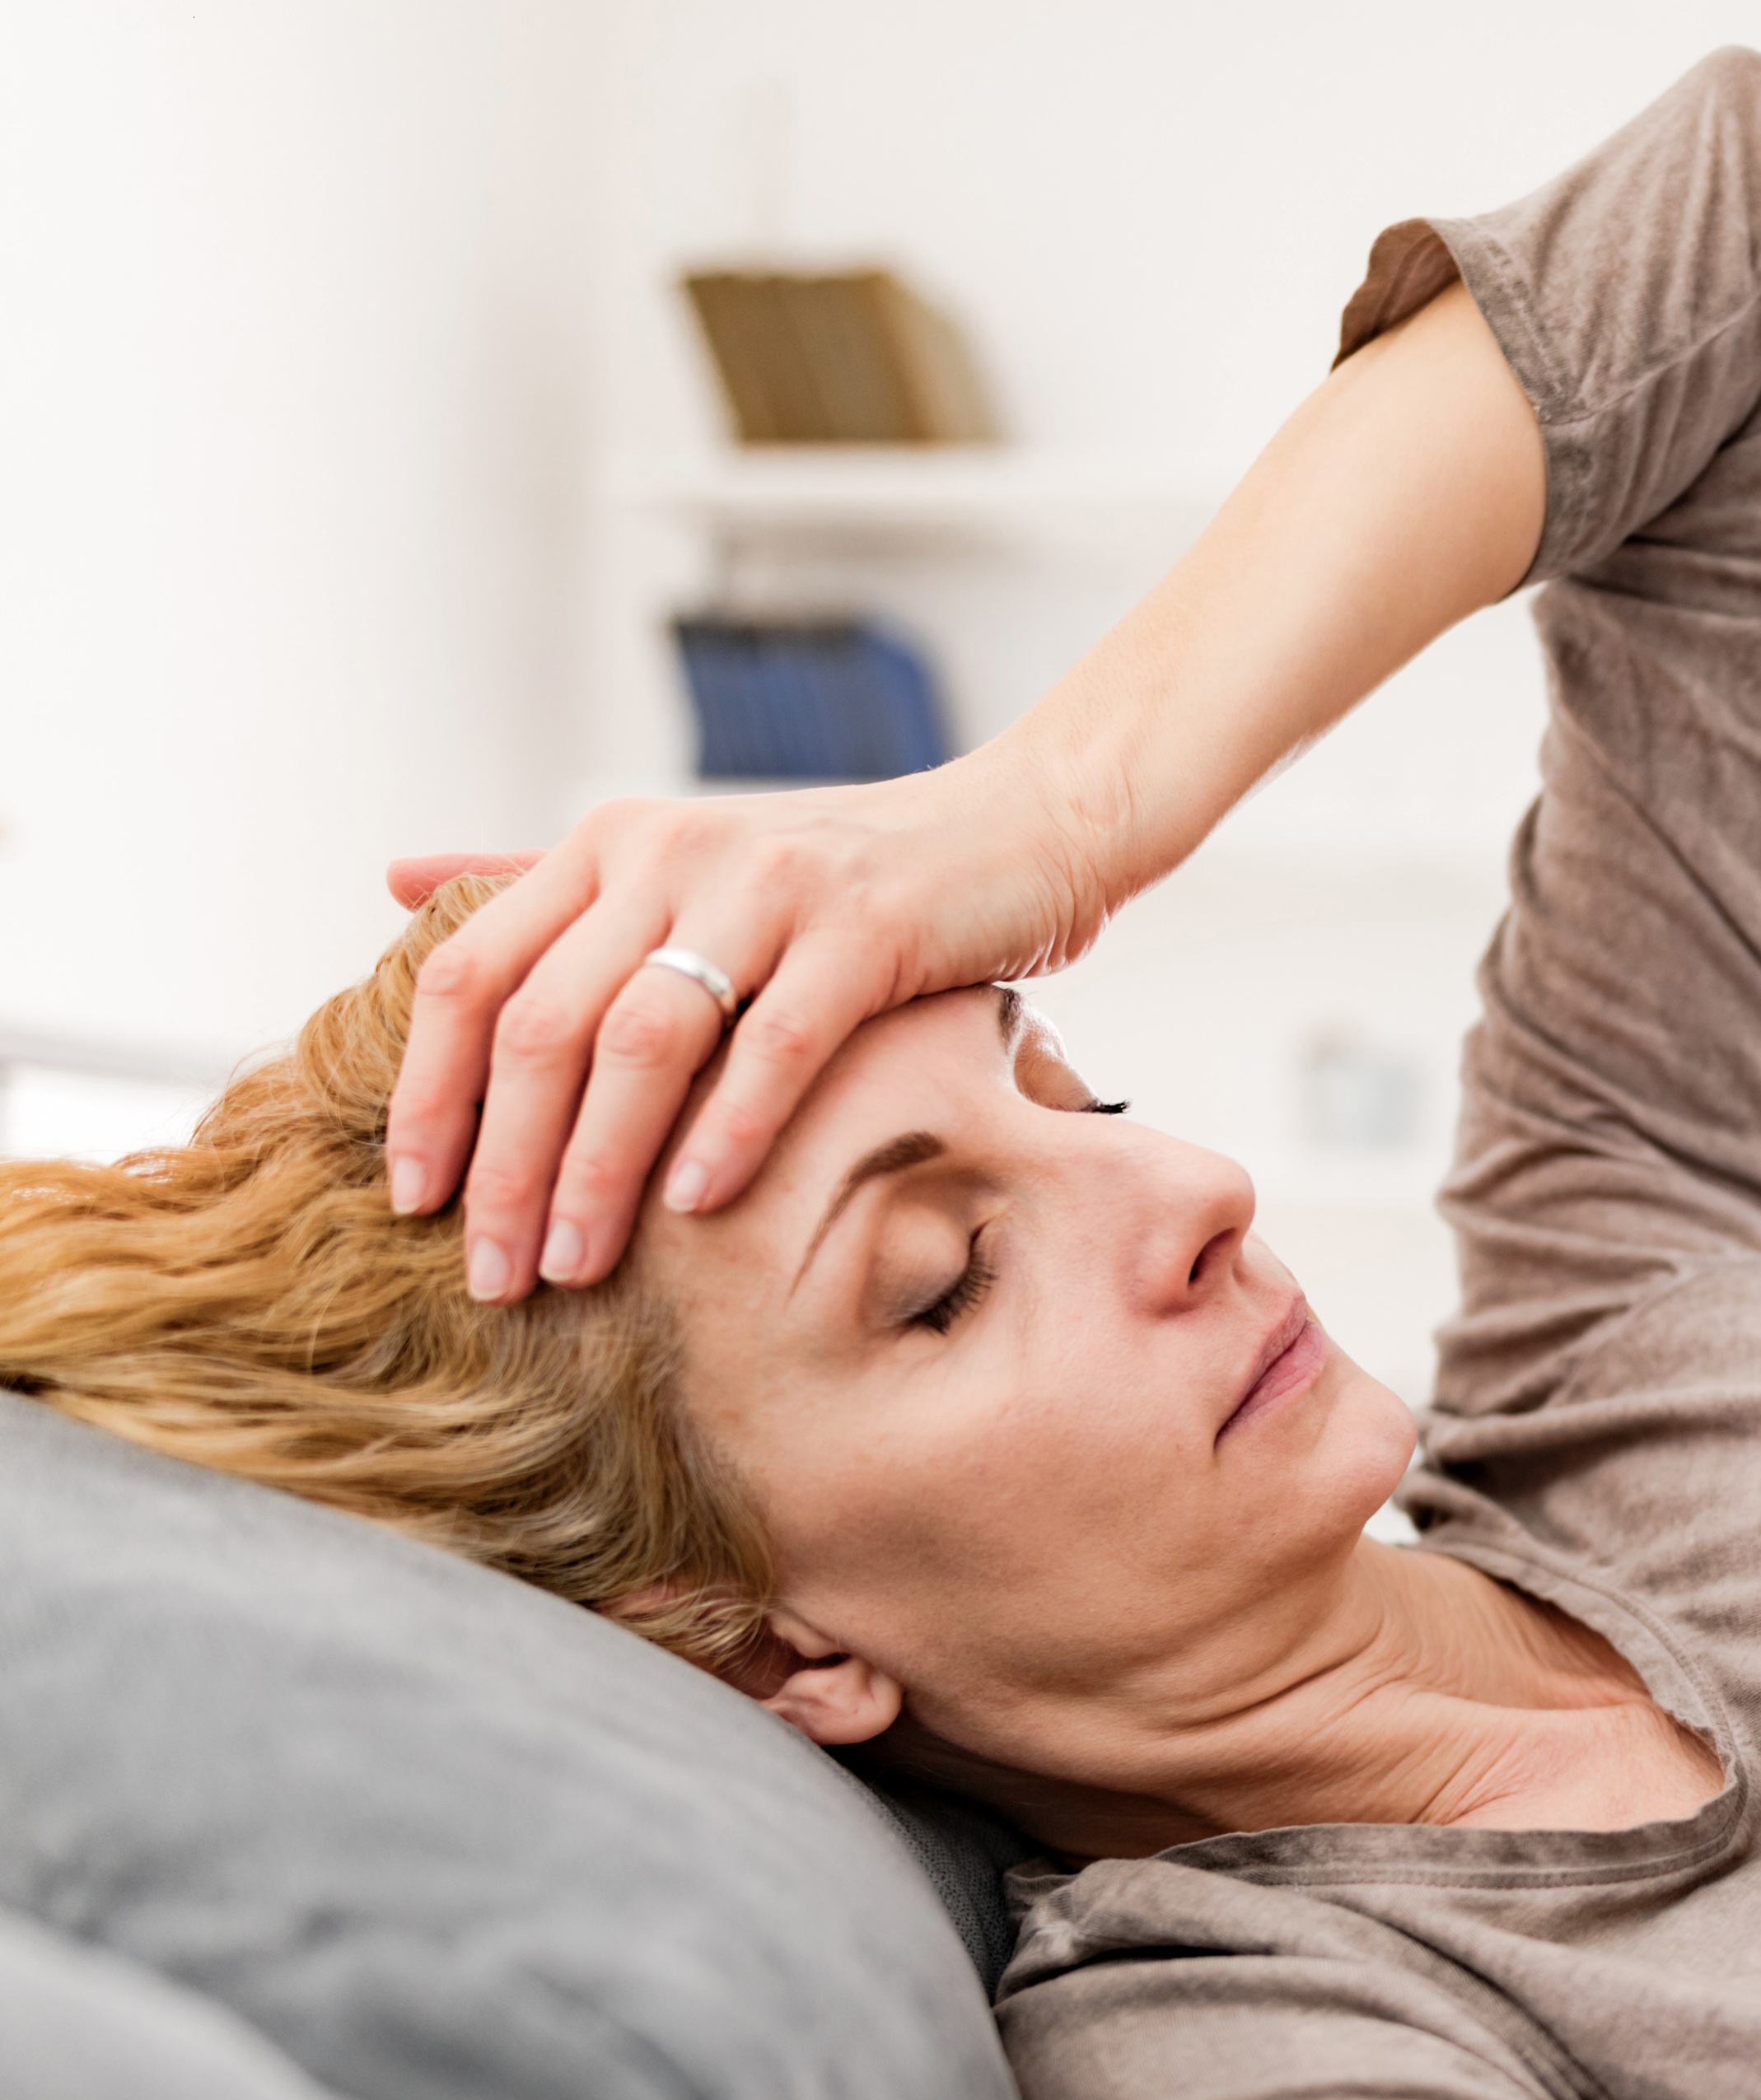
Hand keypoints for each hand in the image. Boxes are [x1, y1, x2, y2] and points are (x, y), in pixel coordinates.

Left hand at [382, 750, 1123, 1301]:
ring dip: (598, 1167)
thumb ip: (547, 879)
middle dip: (505, 1163)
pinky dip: (730, 1128)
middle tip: (493, 1273)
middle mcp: (672, 854)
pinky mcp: (869, 926)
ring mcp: (769, 886)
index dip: (428, 1092)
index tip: (411, 1201)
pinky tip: (697, 1205)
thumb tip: (396, 882)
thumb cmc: (852, 875)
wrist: (1024, 826)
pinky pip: (778, 1042)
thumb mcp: (687, 866)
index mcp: (610, 845)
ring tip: (577, 1265)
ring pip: (644, 1040)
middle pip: (542, 1023)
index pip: (471, 973)